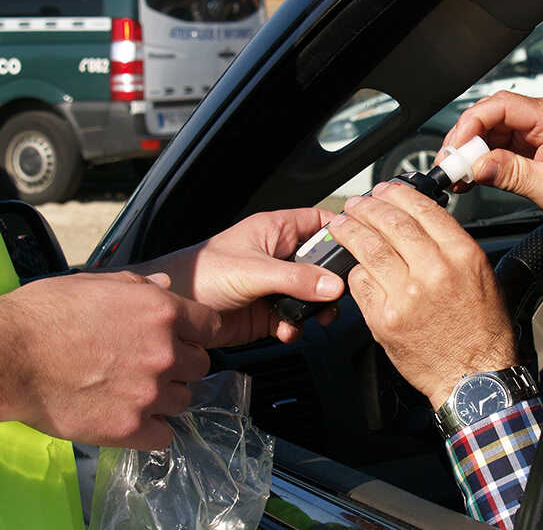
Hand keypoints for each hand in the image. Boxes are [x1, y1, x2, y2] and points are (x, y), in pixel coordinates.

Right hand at [0, 271, 221, 449]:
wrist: (6, 356)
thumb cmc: (45, 314)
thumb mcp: (95, 283)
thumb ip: (140, 286)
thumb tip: (166, 285)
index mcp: (161, 312)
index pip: (211, 327)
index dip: (198, 333)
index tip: (184, 338)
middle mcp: (164, 352)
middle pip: (200, 366)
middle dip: (181, 365)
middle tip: (153, 366)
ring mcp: (149, 392)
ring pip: (184, 400)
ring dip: (166, 397)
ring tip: (135, 392)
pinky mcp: (129, 427)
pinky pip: (164, 436)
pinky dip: (152, 430)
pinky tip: (131, 418)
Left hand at [136, 208, 345, 345]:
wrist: (173, 313)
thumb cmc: (200, 274)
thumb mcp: (254, 271)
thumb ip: (296, 279)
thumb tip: (333, 286)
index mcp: (276, 230)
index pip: (319, 221)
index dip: (340, 231)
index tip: (359, 247)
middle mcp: (279, 256)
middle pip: (322, 263)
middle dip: (332, 282)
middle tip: (339, 295)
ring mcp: (274, 285)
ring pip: (312, 295)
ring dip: (316, 309)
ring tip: (316, 318)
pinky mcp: (267, 312)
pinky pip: (295, 319)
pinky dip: (296, 327)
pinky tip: (287, 330)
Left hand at [328, 181, 517, 408]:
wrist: (473, 377)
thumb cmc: (482, 331)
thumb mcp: (483, 276)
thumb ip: (452, 247)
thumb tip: (423, 222)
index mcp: (462, 255)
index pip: (422, 209)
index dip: (397, 194)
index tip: (386, 190)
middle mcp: (434, 271)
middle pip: (390, 223)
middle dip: (367, 207)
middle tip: (357, 203)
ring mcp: (406, 295)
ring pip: (368, 249)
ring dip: (350, 231)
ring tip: (341, 224)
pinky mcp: (385, 318)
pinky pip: (361, 283)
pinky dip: (355, 271)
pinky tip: (353, 266)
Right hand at [438, 91, 542, 224]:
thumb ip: (513, 175)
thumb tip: (479, 166)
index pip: (502, 105)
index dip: (472, 123)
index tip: (456, 147)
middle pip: (492, 115)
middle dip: (466, 138)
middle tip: (450, 163)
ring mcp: (538, 130)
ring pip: (492, 130)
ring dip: (471, 151)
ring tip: (456, 174)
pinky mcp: (533, 144)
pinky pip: (500, 145)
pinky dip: (483, 159)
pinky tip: (471, 175)